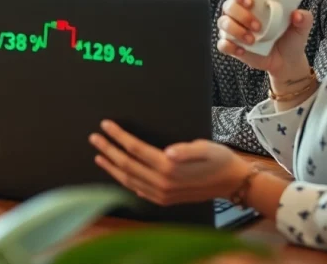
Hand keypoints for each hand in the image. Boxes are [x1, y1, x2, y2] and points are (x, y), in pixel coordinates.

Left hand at [89, 120, 251, 204]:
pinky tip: (117, 174)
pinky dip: (123, 181)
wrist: (232, 183)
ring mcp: (162, 194)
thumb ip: (185, 150)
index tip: (105, 125)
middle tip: (94, 138)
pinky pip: (137, 190)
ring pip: (128, 180)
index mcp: (169, 168)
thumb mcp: (205, 147)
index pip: (135, 149)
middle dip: (108, 150)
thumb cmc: (219, 159)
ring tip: (98, 155)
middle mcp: (162, 183)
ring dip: (111, 167)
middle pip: (127, 165)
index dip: (118, 136)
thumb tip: (168, 152)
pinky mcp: (164, 200)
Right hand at [215, 0, 312, 80]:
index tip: (250, 2)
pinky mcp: (232, 46)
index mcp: (254, 4)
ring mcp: (234, 30)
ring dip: (235, 30)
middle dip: (241, 14)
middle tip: (258, 26)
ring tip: (252, 40)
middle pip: (228, 6)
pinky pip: (222, 43)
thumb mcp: (301, 27)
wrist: (287, 61)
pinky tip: (242, 50)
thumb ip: (304, 18)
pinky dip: (230, 46)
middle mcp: (240, 14)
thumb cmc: (291, 38)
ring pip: (222, 22)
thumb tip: (297, 14)